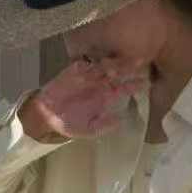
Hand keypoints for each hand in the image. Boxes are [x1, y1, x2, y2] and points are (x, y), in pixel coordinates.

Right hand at [23, 57, 150, 140]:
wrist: (45, 116)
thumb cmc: (68, 124)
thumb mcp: (87, 130)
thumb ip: (103, 126)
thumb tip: (120, 121)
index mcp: (105, 98)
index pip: (122, 89)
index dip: (133, 86)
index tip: (146, 82)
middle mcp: (98, 85)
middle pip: (116, 73)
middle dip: (127, 67)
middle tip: (140, 61)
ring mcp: (86, 77)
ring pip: (101, 67)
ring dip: (110, 63)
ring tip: (119, 61)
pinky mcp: (72, 71)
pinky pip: (83, 65)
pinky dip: (89, 64)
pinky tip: (96, 63)